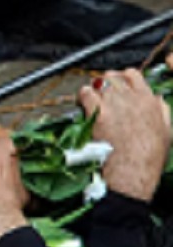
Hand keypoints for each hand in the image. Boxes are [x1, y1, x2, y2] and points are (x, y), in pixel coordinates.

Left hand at [79, 70, 171, 203]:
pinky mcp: (98, 113)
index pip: (133, 75)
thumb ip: (160, 110)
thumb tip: (155, 99)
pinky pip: (85, 93)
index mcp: (148, 100)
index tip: (117, 84)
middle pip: (112, 77)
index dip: (122, 77)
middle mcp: (131, 98)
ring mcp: (114, 104)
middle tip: (100, 92)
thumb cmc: (148, 156)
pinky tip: (83, 103)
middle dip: (105, 82)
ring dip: (93, 89)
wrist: (133, 171)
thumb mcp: (166, 130)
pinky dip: (82, 96)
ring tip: (90, 98)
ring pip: (98, 82)